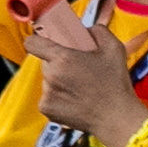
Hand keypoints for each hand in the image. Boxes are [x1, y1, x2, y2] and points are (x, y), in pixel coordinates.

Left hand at [27, 11, 145, 140]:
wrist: (114, 116)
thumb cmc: (115, 82)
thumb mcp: (114, 48)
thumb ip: (97, 31)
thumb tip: (86, 30)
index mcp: (63, 58)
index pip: (33, 43)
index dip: (37, 40)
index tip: (45, 42)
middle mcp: (50, 76)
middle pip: (45, 62)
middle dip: (58, 63)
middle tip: (79, 68)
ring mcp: (46, 94)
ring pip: (48, 80)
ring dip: (59, 80)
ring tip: (81, 87)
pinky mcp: (46, 109)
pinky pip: (49, 96)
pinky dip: (59, 96)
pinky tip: (77, 99)